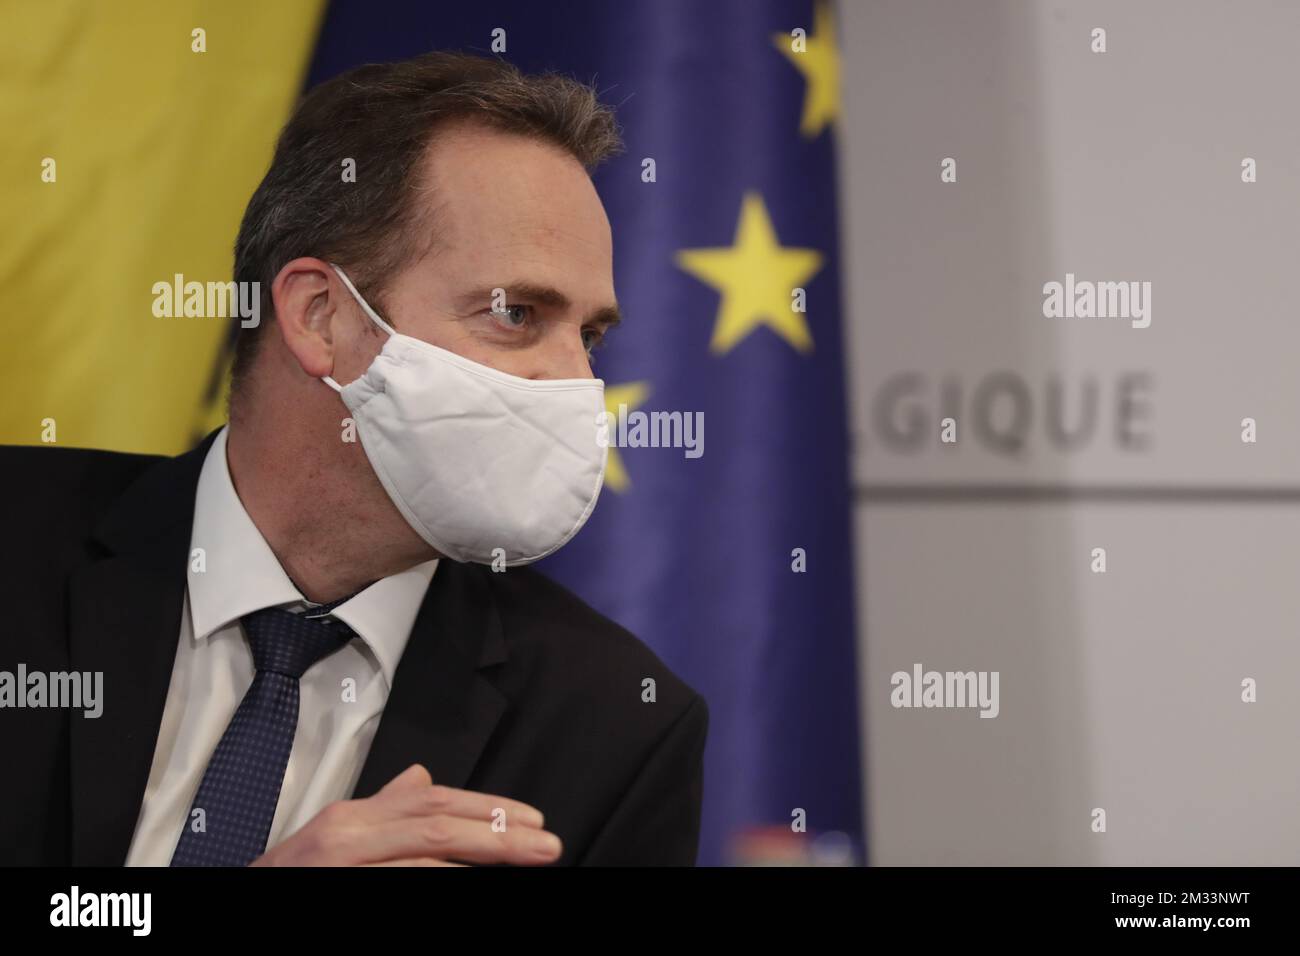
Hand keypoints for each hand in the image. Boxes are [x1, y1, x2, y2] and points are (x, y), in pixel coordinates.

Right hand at [251, 764, 561, 865]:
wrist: (230, 906)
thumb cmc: (291, 880)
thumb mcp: (336, 840)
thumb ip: (382, 811)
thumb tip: (422, 778)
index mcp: (351, 819)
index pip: (432, 802)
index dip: (487, 809)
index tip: (533, 822)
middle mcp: (344, 838)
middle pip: (436, 824)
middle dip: (498, 834)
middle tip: (547, 845)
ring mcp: (338, 869)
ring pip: (422, 858)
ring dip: (478, 861)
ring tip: (524, 862)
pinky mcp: (333, 894)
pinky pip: (398, 888)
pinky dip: (439, 885)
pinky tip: (468, 886)